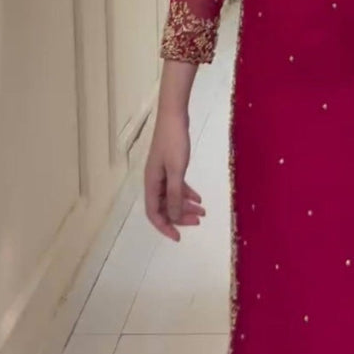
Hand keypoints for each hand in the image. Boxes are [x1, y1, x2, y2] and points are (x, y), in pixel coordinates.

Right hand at [144, 108, 205, 241]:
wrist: (174, 116)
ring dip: (185, 205)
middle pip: (164, 206)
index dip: (165, 227)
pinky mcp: (170, 165)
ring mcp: (162, 172)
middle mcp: (154, 180)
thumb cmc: (174, 142)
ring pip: (172, 196)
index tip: (178, 237)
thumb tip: (171, 216)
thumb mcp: (176, 170)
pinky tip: (198, 197)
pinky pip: (177, 185)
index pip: (154, 213)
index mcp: (150, 183)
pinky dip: (186, 193)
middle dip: (180, 216)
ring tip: (203, 212)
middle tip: (198, 222)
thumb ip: (174, 194)